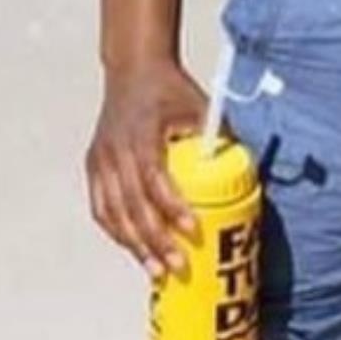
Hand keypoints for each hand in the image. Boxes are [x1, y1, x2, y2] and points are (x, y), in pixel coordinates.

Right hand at [85, 58, 207, 279]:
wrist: (133, 68)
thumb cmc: (171, 89)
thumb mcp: (199, 106)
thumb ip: (218, 137)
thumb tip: (246, 173)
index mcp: (142, 133)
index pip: (153, 177)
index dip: (172, 206)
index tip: (194, 229)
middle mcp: (115, 148)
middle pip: (132, 204)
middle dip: (154, 240)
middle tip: (177, 266)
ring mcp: (100, 158)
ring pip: (112, 212)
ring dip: (134, 245)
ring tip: (156, 271)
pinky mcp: (94, 166)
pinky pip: (101, 207)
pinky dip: (117, 232)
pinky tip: (134, 251)